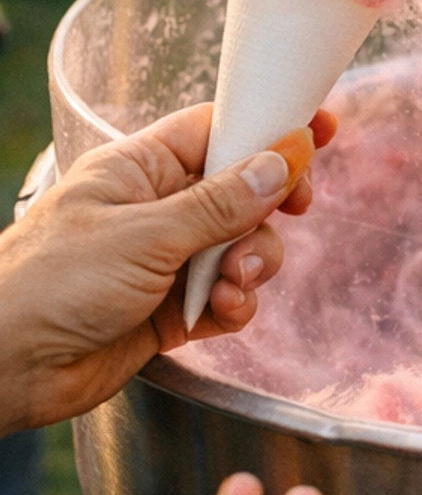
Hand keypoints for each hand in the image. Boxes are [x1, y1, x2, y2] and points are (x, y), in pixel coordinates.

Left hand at [0, 103, 335, 431]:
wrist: (7, 367)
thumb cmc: (49, 285)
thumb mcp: (144, 235)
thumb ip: (219, 204)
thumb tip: (281, 162)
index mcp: (137, 170)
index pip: (215, 130)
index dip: (267, 127)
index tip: (318, 129)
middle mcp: (155, 210)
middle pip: (242, 191)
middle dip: (268, 210)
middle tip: (294, 212)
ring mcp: (165, 261)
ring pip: (242, 247)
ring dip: (252, 264)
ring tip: (233, 283)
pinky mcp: (172, 310)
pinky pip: (228, 297)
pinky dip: (234, 304)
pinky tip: (220, 312)